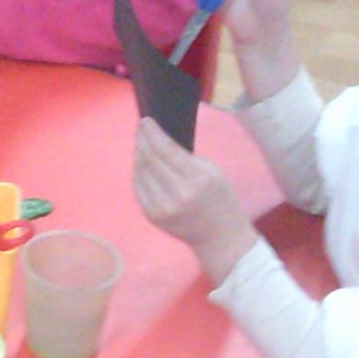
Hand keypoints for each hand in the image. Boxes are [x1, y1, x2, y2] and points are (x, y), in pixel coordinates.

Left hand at [132, 118, 255, 280]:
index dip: (153, 133)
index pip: (166, 150)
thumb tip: (160, 139)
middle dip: (142, 140)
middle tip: (141, 128)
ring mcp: (162, 207)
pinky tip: (141, 163)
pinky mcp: (152, 216)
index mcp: (197, 180)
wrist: (220, 237)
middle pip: (150, 159)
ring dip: (138, 155)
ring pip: (141, 172)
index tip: (146, 120)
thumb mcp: (214, 172)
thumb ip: (186, 157)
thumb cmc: (220, 199)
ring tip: (141, 143)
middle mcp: (177, 194)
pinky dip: (137, 172)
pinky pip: (138, 188)